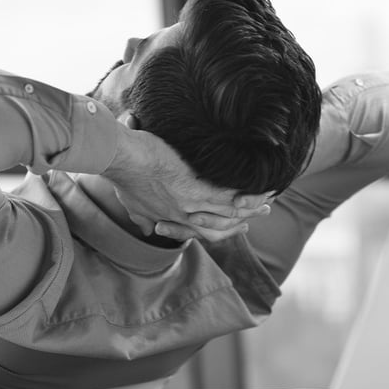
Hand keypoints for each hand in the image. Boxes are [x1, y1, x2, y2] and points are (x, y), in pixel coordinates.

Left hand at [102, 123, 271, 241]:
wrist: (119, 158)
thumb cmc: (121, 174)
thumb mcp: (131, 202)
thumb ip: (141, 215)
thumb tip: (146, 228)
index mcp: (169, 217)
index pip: (199, 230)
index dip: (217, 228)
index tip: (232, 226)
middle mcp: (183, 216)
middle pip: (220, 226)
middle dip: (242, 222)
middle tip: (260, 214)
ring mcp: (191, 204)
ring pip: (229, 213)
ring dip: (251, 208)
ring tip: (268, 202)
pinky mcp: (197, 190)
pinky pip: (230, 196)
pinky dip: (249, 193)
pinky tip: (264, 187)